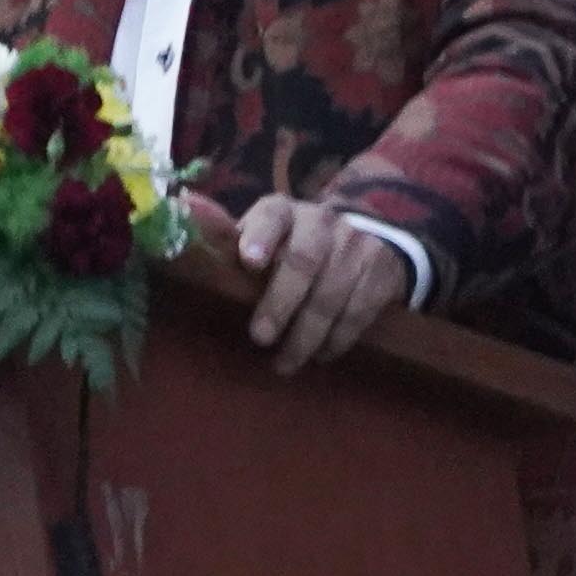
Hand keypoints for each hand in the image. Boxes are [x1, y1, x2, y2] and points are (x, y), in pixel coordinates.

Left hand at [235, 195, 407, 375]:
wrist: (367, 236)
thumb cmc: (294, 244)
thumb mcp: (267, 237)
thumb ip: (237, 249)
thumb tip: (194, 265)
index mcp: (284, 212)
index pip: (271, 215)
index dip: (260, 237)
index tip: (249, 262)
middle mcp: (322, 223)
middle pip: (304, 260)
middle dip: (280, 303)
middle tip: (260, 337)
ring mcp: (356, 246)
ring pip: (331, 294)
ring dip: (306, 336)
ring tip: (284, 364)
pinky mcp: (381, 273)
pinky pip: (358, 312)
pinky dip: (337, 339)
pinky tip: (320, 356)